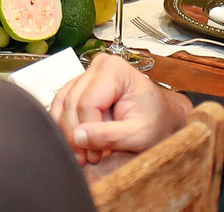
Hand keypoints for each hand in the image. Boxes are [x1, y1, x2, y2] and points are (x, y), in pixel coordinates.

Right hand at [49, 52, 192, 175]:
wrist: (161, 116)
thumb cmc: (156, 121)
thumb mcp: (139, 135)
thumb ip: (109, 136)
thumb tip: (78, 136)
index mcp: (115, 70)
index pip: (87, 103)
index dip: (87, 132)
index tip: (94, 155)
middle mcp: (99, 66)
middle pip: (71, 103)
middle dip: (75, 135)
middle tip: (86, 158)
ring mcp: (88, 74)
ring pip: (63, 105)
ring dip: (68, 132)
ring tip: (82, 153)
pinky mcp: (80, 86)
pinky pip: (62, 105)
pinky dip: (66, 126)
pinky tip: (78, 141)